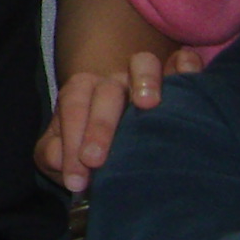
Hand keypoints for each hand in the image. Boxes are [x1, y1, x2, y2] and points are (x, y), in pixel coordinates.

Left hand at [37, 46, 202, 193]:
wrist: (124, 145)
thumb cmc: (92, 150)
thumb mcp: (65, 155)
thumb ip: (51, 154)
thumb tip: (57, 158)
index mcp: (83, 91)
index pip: (74, 104)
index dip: (71, 138)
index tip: (75, 177)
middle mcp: (115, 82)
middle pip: (107, 90)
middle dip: (100, 125)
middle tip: (95, 160)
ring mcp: (147, 78)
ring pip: (144, 63)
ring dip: (145, 80)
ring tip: (148, 104)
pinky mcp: (179, 80)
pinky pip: (183, 62)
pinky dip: (186, 65)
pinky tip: (187, 76)